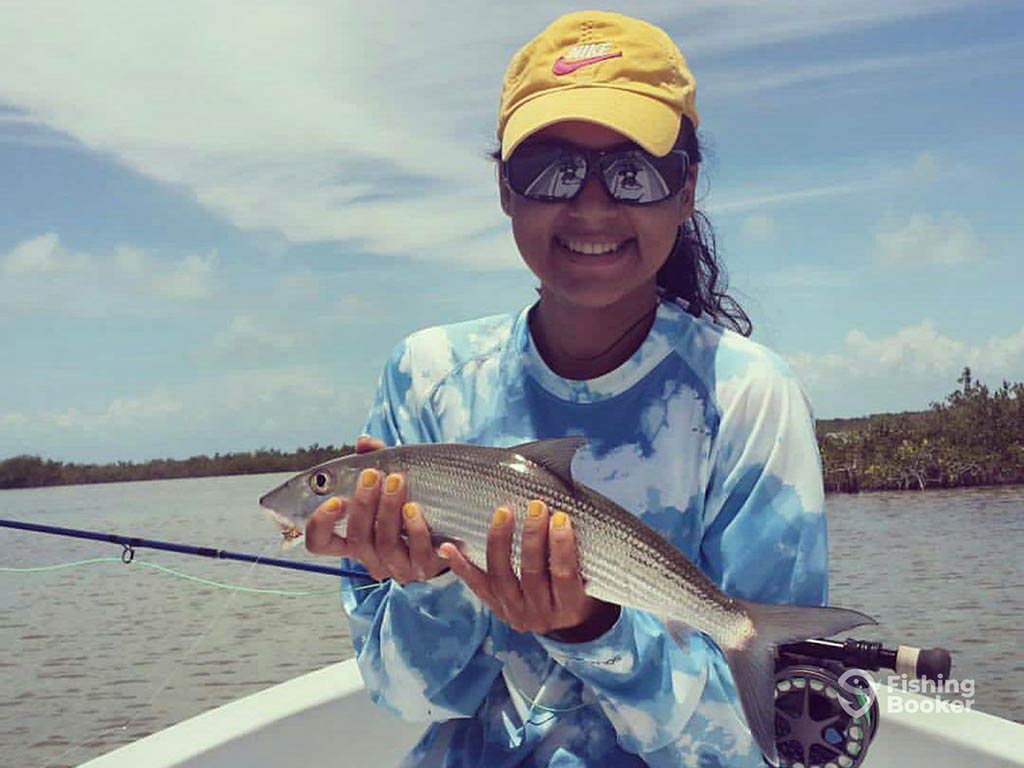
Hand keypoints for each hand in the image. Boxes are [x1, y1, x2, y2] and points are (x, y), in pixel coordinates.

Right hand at [304, 435, 449, 583]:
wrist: (451, 526)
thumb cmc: (412, 500)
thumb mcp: (391, 481)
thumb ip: (376, 460)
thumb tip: (364, 442)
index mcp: (355, 538)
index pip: (320, 542)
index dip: (320, 525)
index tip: (334, 500)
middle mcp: (371, 557)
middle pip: (356, 539)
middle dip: (362, 505)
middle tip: (373, 475)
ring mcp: (397, 566)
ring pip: (385, 545)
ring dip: (388, 511)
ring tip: (398, 481)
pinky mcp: (424, 568)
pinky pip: (417, 554)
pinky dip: (416, 530)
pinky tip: (416, 508)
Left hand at [440, 500, 619, 641]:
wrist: (562, 619)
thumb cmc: (580, 587)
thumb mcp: (590, 578)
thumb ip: (580, 553)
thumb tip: (568, 509)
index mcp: (569, 607)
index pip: (564, 574)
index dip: (561, 546)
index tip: (560, 517)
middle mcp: (540, 615)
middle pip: (532, 573)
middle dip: (533, 536)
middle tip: (536, 506)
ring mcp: (514, 613)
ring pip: (502, 576)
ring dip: (501, 541)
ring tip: (504, 513)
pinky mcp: (495, 609)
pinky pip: (477, 586)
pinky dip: (462, 567)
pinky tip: (449, 547)